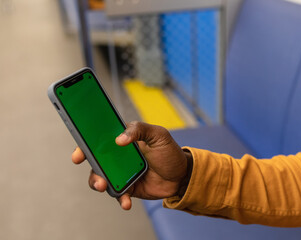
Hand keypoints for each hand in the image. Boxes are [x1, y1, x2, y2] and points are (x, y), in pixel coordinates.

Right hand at [71, 121, 191, 209]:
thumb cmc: (169, 152)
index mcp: (123, 140)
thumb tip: (120, 139)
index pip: (100, 140)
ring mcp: (121, 173)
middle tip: (96, 175)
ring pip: (102, 178)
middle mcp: (119, 157)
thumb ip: (139, 130)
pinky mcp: (127, 187)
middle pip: (96, 161)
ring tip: (105, 187)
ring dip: (99, 184)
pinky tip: (126, 202)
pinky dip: (119, 199)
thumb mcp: (158, 135)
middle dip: (91, 168)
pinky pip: (117, 194)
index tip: (79, 153)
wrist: (182, 175)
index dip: (85, 145)